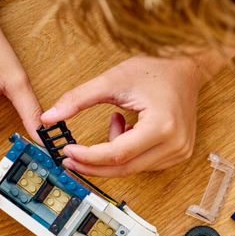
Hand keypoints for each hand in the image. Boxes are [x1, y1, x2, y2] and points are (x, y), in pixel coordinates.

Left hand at [40, 53, 225, 176]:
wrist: (185, 67)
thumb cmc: (154, 69)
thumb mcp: (111, 80)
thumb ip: (77, 100)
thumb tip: (48, 118)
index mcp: (161, 125)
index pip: (117, 154)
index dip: (88, 156)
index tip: (68, 151)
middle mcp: (174, 144)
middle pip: (124, 168)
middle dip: (93, 164)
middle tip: (71, 157)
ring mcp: (179, 151)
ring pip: (132, 167)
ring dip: (113, 153)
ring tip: (116, 121)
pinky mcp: (179, 153)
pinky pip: (143, 163)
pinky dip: (127, 152)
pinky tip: (129, 128)